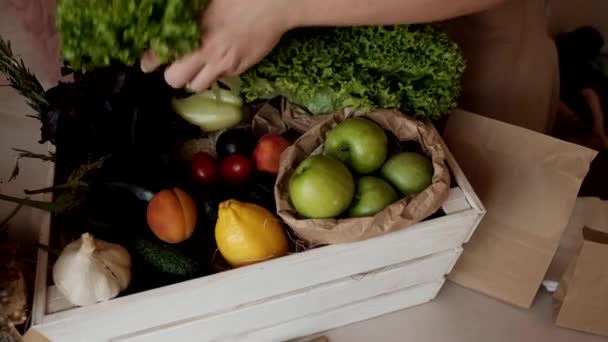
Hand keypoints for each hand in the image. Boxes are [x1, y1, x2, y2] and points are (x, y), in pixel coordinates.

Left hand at [141, 0, 291, 91]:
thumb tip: (171, 17)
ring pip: (197, 86)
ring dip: (194, 79)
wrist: (275, 5)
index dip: (150, 60)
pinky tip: (221, 59)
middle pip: (175, 79)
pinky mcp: (239, 69)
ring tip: (198, 66)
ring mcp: (224, 64)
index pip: (161, 53)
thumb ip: (188, 14)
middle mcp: (207, 52)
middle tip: (177, 65)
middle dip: (173, 74)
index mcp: (195, 31)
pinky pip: (220, 79)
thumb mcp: (206, 1)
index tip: (147, 63)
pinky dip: (216, 73)